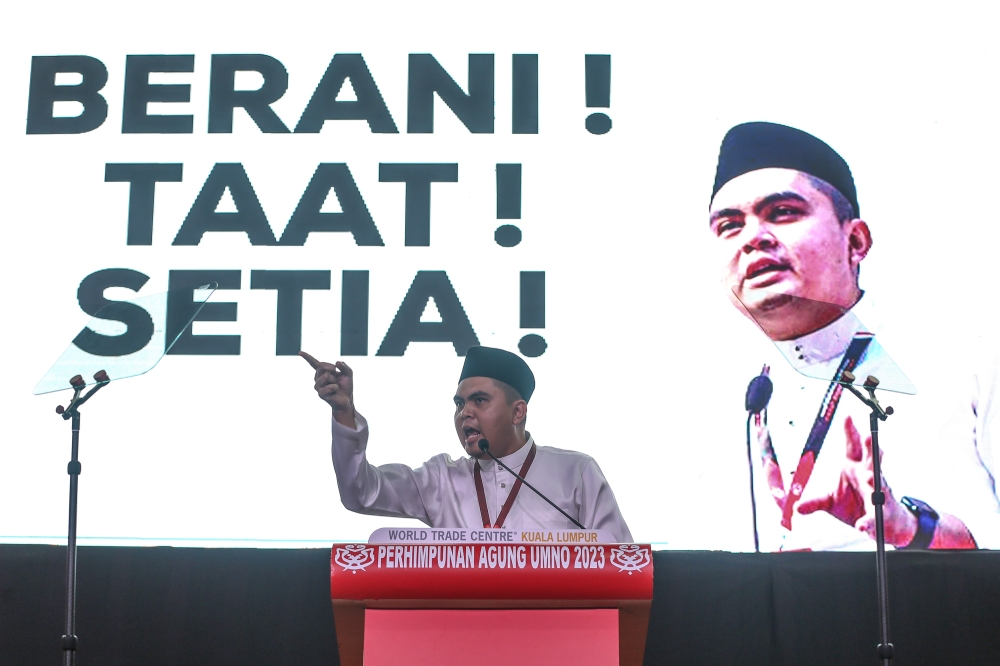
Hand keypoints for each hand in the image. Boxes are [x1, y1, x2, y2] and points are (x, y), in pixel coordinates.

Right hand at [300, 351, 355, 426]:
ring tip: (336, 385)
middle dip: (332, 368)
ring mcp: (318, 386)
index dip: (307, 357)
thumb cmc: (346, 386)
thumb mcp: (348, 373)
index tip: (300, 352)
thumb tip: (337, 362)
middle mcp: (318, 378)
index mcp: (323, 372)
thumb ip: (344, 366)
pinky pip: (328, 387)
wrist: (347, 400)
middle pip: (321, 366)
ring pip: (325, 376)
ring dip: (334, 380)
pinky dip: (334, 387)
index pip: (314, 363)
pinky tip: (335, 390)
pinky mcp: (321, 394)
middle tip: (337, 376)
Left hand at [797, 416, 916, 546]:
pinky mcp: (880, 514)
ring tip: (873, 472)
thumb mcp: (831, 502)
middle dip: (869, 447)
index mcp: (854, 468)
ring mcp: (877, 493)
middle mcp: (868, 476)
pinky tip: (861, 525)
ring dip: (877, 476)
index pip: (852, 447)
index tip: (847, 417)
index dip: (850, 432)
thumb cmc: (857, 505)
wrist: (883, 526)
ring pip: (879, 481)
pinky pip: (874, 517)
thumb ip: (815, 502)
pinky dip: (867, 521)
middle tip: (868, 436)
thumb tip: (797, 507)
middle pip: (870, 458)